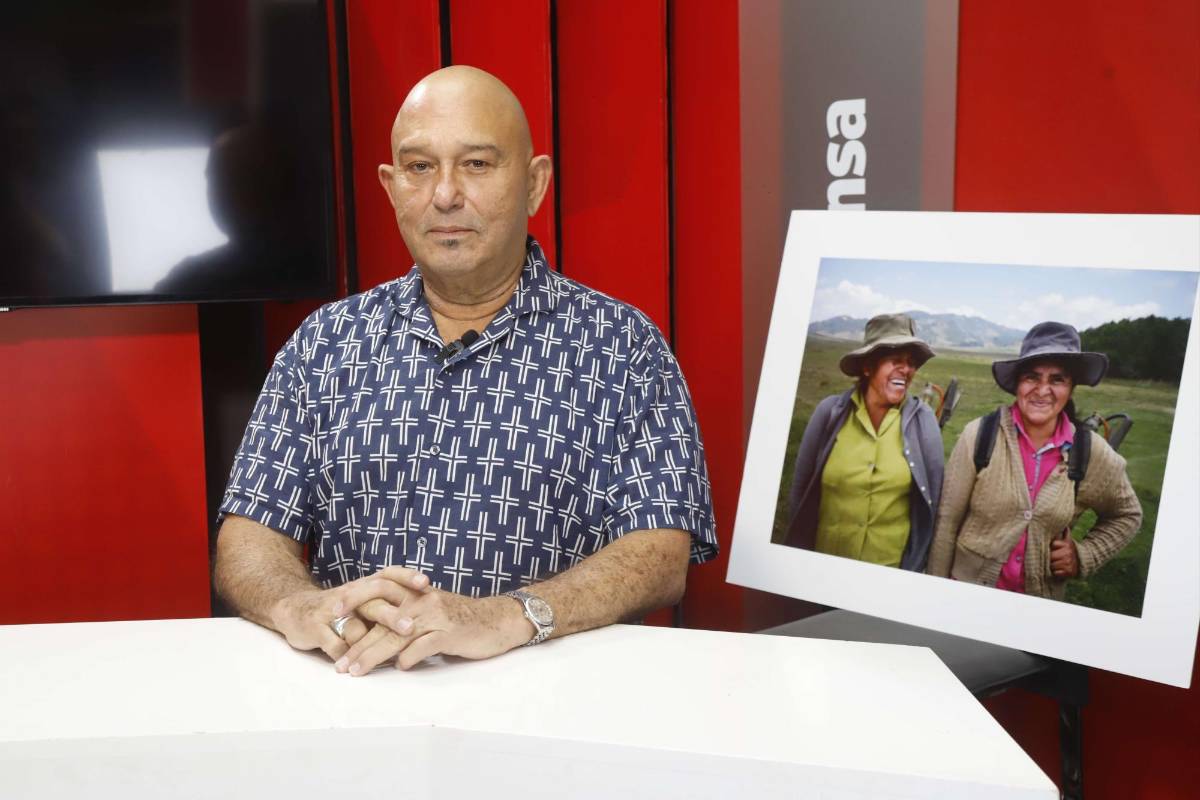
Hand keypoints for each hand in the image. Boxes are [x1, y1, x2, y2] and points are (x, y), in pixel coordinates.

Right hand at [268, 568, 429, 660]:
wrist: (294, 610)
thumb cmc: (338, 608)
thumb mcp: (363, 600)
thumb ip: (388, 603)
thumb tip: (422, 612)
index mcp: (364, 586)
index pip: (388, 574)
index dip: (407, 577)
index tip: (427, 583)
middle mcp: (349, 594)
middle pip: (373, 601)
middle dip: (392, 616)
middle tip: (410, 628)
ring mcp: (331, 611)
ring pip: (354, 626)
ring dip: (369, 643)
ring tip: (386, 657)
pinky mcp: (315, 629)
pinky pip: (334, 644)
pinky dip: (346, 656)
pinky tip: (355, 666)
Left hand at [333, 586, 533, 675]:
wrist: (498, 619)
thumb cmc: (460, 619)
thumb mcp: (430, 612)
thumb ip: (405, 620)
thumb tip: (377, 637)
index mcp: (414, 592)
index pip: (378, 592)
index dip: (355, 602)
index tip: (333, 617)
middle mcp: (421, 599)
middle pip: (381, 618)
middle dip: (358, 642)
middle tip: (339, 664)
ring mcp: (435, 615)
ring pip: (397, 635)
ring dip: (374, 655)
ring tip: (357, 671)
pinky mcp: (449, 631)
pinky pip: (425, 645)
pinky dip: (410, 657)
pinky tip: (399, 668)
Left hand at [1049, 536, 1079, 578]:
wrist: (1083, 562)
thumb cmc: (1070, 551)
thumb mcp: (1068, 541)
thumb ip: (1064, 534)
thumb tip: (1064, 525)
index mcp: (1066, 545)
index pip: (1053, 544)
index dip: (1052, 547)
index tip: (1053, 548)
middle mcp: (1068, 553)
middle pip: (1051, 556)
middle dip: (1050, 558)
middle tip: (1051, 558)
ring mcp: (1068, 562)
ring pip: (1052, 565)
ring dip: (1052, 566)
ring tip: (1055, 563)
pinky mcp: (1069, 572)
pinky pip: (1056, 572)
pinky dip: (1056, 572)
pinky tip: (1058, 569)